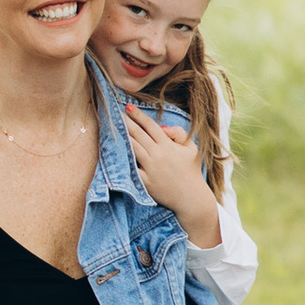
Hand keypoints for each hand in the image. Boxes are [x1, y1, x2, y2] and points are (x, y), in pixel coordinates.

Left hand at [122, 103, 221, 240]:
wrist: (190, 197)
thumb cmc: (191, 171)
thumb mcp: (191, 148)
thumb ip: (179, 134)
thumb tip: (162, 128)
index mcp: (168, 145)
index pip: (150, 126)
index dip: (139, 115)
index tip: (129, 107)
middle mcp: (158, 155)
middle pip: (138, 134)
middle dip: (126, 122)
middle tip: (115, 113)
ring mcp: (151, 169)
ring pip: (133, 148)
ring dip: (122, 137)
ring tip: (113, 128)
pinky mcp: (145, 182)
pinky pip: (132, 169)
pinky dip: (123, 161)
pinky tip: (115, 153)